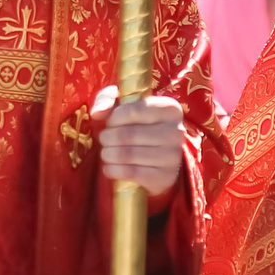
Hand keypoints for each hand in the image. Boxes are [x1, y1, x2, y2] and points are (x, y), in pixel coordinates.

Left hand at [92, 86, 185, 200]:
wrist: (157, 158)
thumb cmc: (137, 124)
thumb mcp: (124, 104)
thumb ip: (107, 98)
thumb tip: (98, 113)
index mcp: (170, 109)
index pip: (134, 111)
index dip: (114, 118)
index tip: (109, 123)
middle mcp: (176, 131)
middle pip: (128, 134)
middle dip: (108, 138)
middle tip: (104, 140)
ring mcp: (172, 156)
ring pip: (128, 155)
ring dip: (108, 155)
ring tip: (106, 153)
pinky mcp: (165, 176)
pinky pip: (132, 173)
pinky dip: (114, 170)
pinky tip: (109, 168)